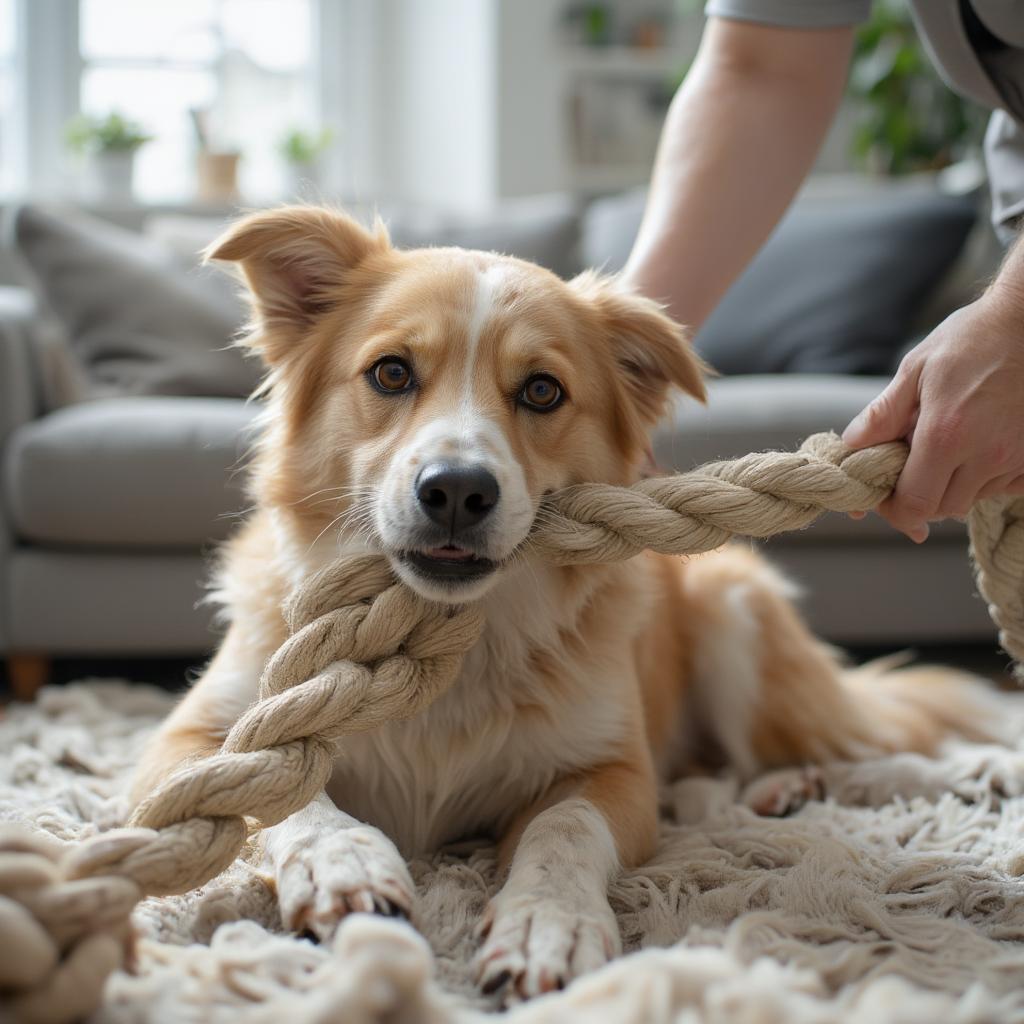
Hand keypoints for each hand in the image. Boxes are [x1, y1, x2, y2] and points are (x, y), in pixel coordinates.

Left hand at [842, 293, 1023, 542]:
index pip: (915, 503)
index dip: (894, 509)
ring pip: (972, 499)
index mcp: (946, 435)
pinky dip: (984, 479)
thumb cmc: (971, 340)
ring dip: (951, 486)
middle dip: (919, 496)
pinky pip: (1002, 488)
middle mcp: (986, 454)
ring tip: (947, 446)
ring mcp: (1016, 458)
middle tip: (910, 466)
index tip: (883, 495)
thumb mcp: (917, 369)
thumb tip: (851, 444)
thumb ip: (883, 414)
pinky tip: (977, 447)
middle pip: (942, 508)